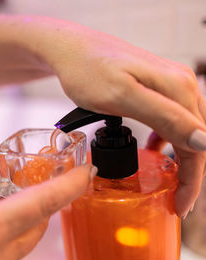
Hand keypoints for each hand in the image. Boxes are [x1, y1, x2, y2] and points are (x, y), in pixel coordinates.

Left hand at [0, 14, 205, 217]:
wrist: (69, 49)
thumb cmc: (87, 70)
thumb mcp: (121, 96)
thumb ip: (164, 116)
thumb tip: (204, 141)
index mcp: (177, 88)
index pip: (198, 144)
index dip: (192, 180)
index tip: (179, 206)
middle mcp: (179, 84)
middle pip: (195, 138)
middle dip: (189, 173)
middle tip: (175, 200)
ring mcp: (167, 83)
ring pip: (184, 129)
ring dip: (180, 157)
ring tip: (168, 181)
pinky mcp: (154, 86)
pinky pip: (170, 117)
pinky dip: (166, 139)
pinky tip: (154, 148)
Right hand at [0, 162, 95, 259]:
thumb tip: (5, 165)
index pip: (44, 203)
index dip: (71, 183)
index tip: (86, 169)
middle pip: (40, 221)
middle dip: (47, 195)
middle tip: (46, 171)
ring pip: (28, 237)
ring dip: (32, 212)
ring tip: (21, 187)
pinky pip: (12, 249)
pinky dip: (15, 228)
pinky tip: (2, 211)